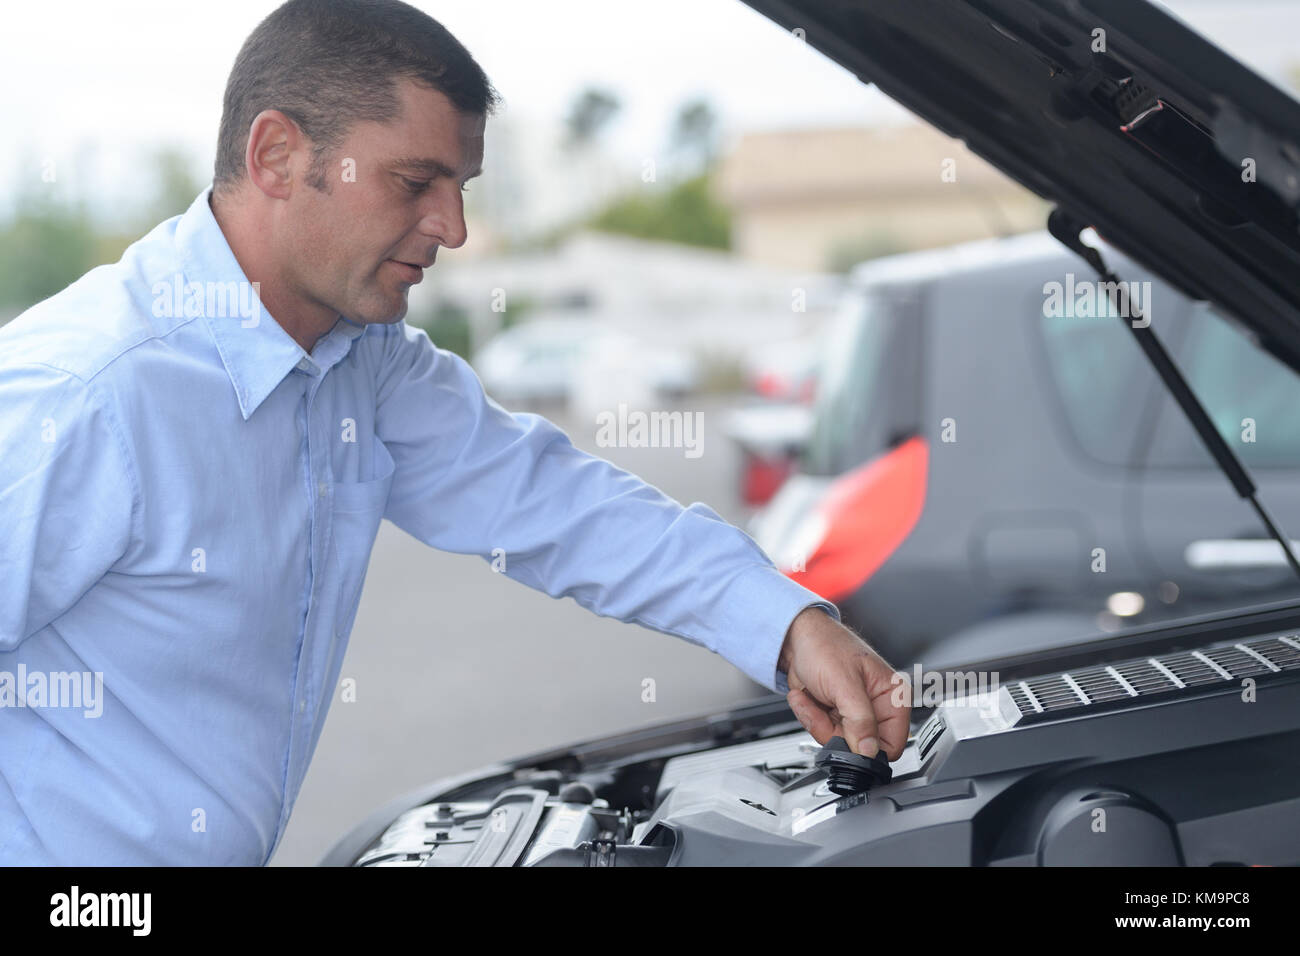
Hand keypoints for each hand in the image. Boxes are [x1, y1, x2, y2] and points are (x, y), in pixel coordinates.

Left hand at [777, 606, 910, 759]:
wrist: (795, 638)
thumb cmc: (824, 645)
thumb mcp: (844, 683)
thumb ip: (860, 720)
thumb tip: (869, 751)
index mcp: (893, 695)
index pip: (893, 743)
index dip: (869, 749)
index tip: (847, 739)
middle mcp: (878, 706)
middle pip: (862, 746)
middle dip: (834, 730)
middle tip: (823, 708)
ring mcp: (855, 712)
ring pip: (840, 741)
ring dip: (817, 722)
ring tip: (812, 697)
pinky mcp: (836, 715)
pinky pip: (824, 733)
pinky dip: (810, 718)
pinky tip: (807, 698)